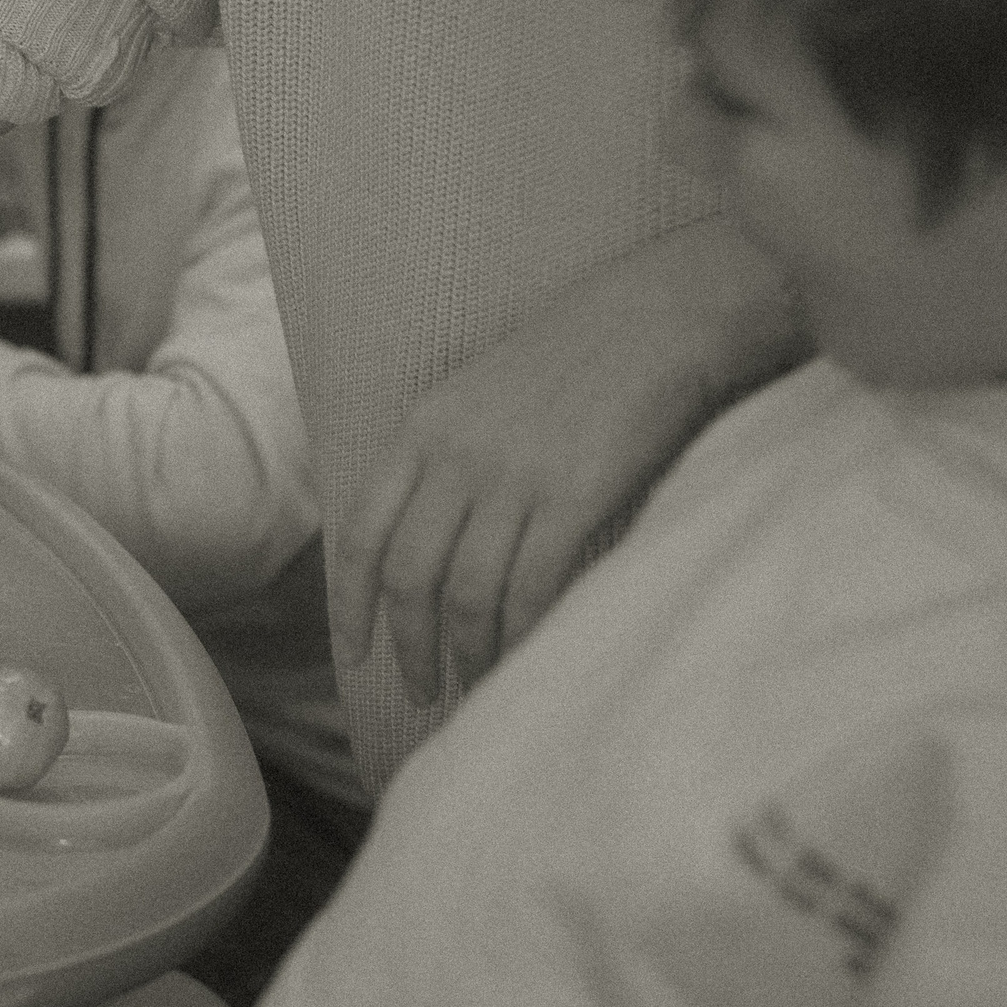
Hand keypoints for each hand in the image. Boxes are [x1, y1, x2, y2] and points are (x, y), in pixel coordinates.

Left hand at [330, 218, 802, 703]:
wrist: (655, 316)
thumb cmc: (570, 360)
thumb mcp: (475, 396)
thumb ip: (439, 461)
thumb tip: (417, 543)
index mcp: (419, 429)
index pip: (362, 535)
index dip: (351, 606)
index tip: (356, 656)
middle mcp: (454, 455)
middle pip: (410, 576)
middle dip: (409, 645)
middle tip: (422, 691)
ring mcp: (513, 475)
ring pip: (468, 591)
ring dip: (467, 652)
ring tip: (475, 686)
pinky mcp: (574, 494)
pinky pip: (532, 585)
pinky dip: (522, 634)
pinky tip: (525, 660)